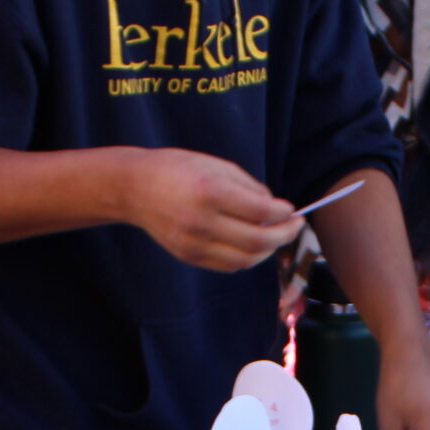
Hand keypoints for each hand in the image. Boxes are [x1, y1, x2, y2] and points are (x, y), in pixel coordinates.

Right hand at [124, 148, 301, 271]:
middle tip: (295, 226)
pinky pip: (228, 265)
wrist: (134, 188)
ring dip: (268, 251)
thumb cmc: (178, 169)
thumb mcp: (215, 165)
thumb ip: (249, 187)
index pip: (260, 212)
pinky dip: (247, 258)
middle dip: (283, 235)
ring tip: (275, 237)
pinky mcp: (188, 256)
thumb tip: (276, 209)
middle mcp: (202, 220)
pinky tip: (254, 245)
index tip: (291, 209)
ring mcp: (194, 242)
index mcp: (210, 191)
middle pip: (257, 241)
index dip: (283, 213)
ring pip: (245, 260)